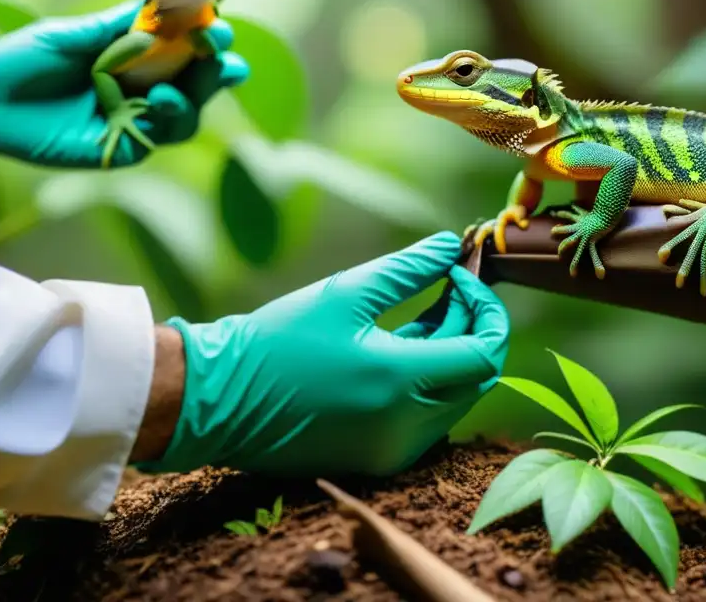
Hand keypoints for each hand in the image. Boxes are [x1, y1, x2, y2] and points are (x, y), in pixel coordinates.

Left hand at [0, 0, 248, 168]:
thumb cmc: (22, 60)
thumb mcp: (68, 35)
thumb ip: (112, 26)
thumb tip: (158, 2)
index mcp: (136, 55)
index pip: (185, 46)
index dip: (207, 35)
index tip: (218, 21)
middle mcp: (144, 87)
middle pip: (198, 81)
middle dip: (217, 67)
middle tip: (222, 52)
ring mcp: (137, 119)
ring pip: (188, 113)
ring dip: (197, 96)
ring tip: (180, 82)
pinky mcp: (124, 147)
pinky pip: (160, 136)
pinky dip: (169, 117)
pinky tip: (159, 98)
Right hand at [136, 231, 509, 476]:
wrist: (220, 400)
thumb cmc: (278, 339)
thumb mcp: (345, 293)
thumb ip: (407, 269)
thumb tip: (450, 245)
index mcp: (401, 383)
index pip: (485, 352)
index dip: (485, 309)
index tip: (459, 275)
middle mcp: (406, 428)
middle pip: (476, 378)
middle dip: (471, 328)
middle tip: (448, 287)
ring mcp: (392, 451)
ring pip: (454, 401)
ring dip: (450, 356)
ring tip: (423, 313)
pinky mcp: (376, 461)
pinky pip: (426, 421)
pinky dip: (427, 385)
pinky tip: (400, 349)